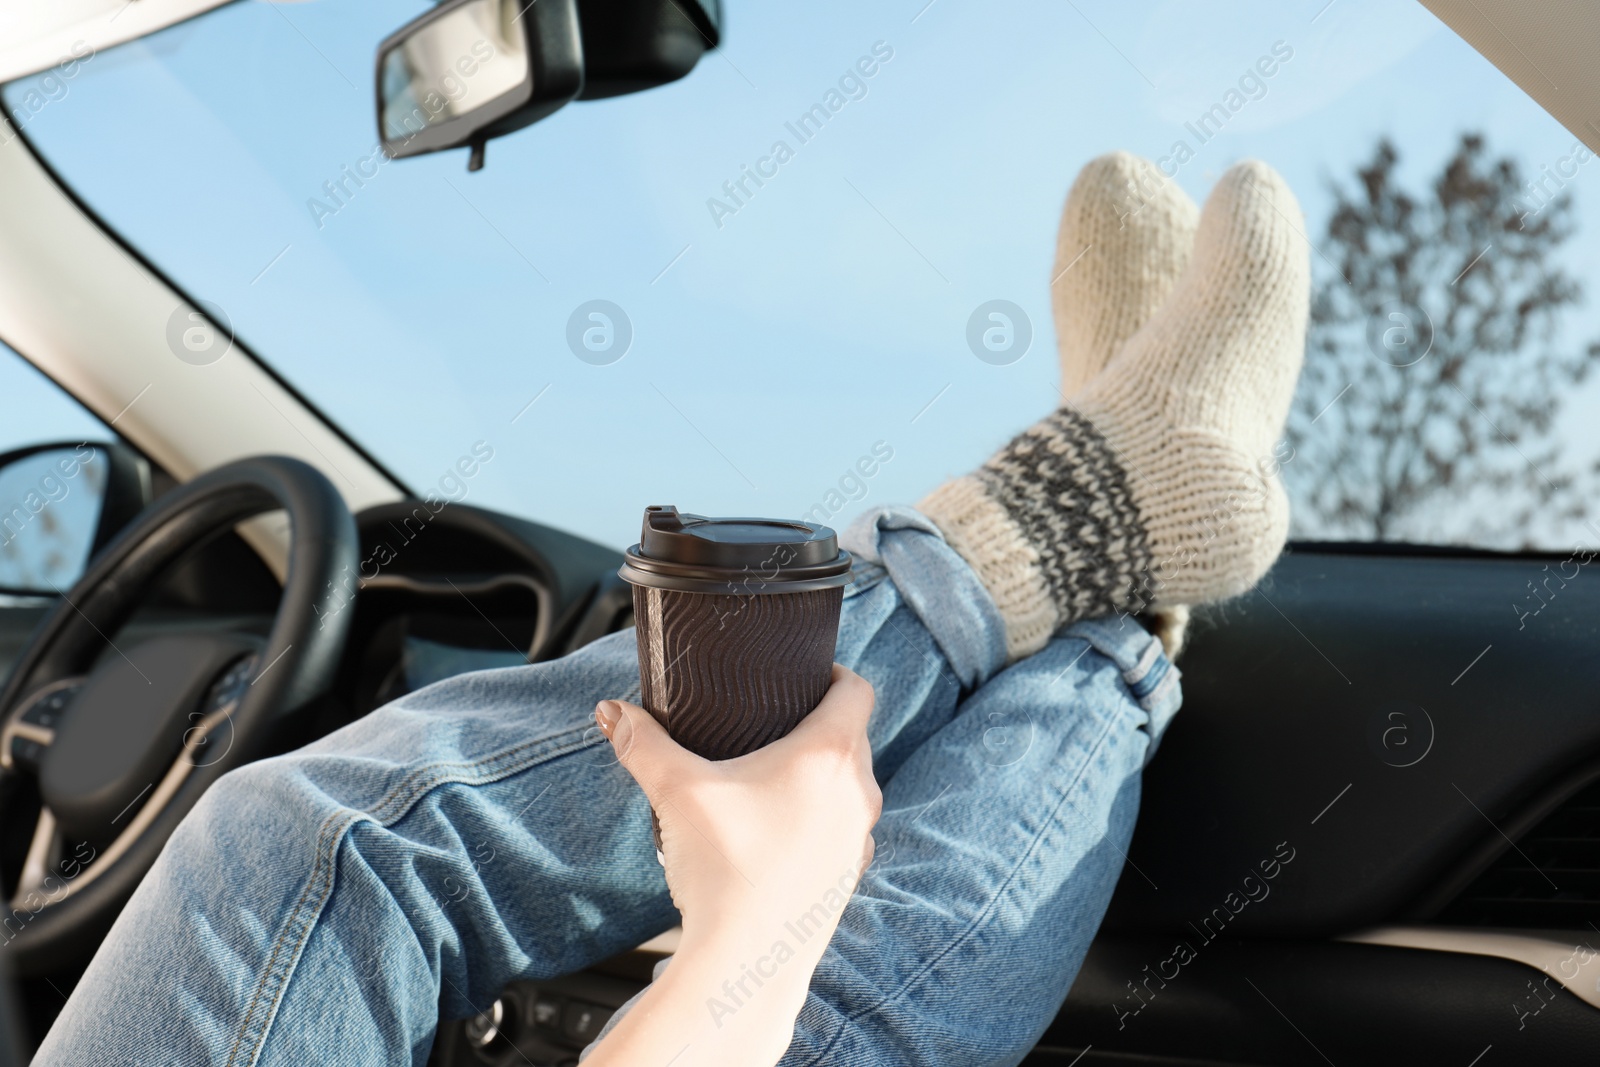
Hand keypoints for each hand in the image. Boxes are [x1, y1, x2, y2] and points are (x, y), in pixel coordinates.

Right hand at [594, 665, 880, 970]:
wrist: (745, 963)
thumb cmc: (724, 871)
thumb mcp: (677, 792)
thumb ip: (643, 744)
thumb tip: (611, 712)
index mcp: (829, 755)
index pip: (856, 690)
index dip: (835, 672)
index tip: (808, 673)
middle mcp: (858, 793)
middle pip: (853, 735)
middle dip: (819, 723)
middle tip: (776, 721)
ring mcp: (859, 838)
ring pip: (850, 785)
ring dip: (822, 775)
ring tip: (773, 777)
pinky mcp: (849, 875)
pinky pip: (843, 829)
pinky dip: (821, 819)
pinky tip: (779, 831)